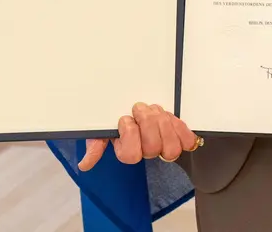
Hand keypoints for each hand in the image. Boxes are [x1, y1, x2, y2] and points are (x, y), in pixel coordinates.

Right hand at [77, 103, 199, 169]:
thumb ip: (95, 145)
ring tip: (155, 110)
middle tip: (140, 109)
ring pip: (170, 147)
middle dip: (147, 123)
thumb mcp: (101, 130)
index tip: (125, 119)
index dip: (129, 134)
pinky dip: (181, 128)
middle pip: (153, 148)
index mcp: (128, 152)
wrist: (137, 107)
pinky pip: (186, 142)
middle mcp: (147, 152)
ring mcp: (164, 146)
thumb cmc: (117, 121)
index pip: (131, 155)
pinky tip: (171, 119)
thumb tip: (84, 164)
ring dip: (163, 123)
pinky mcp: (180, 138)